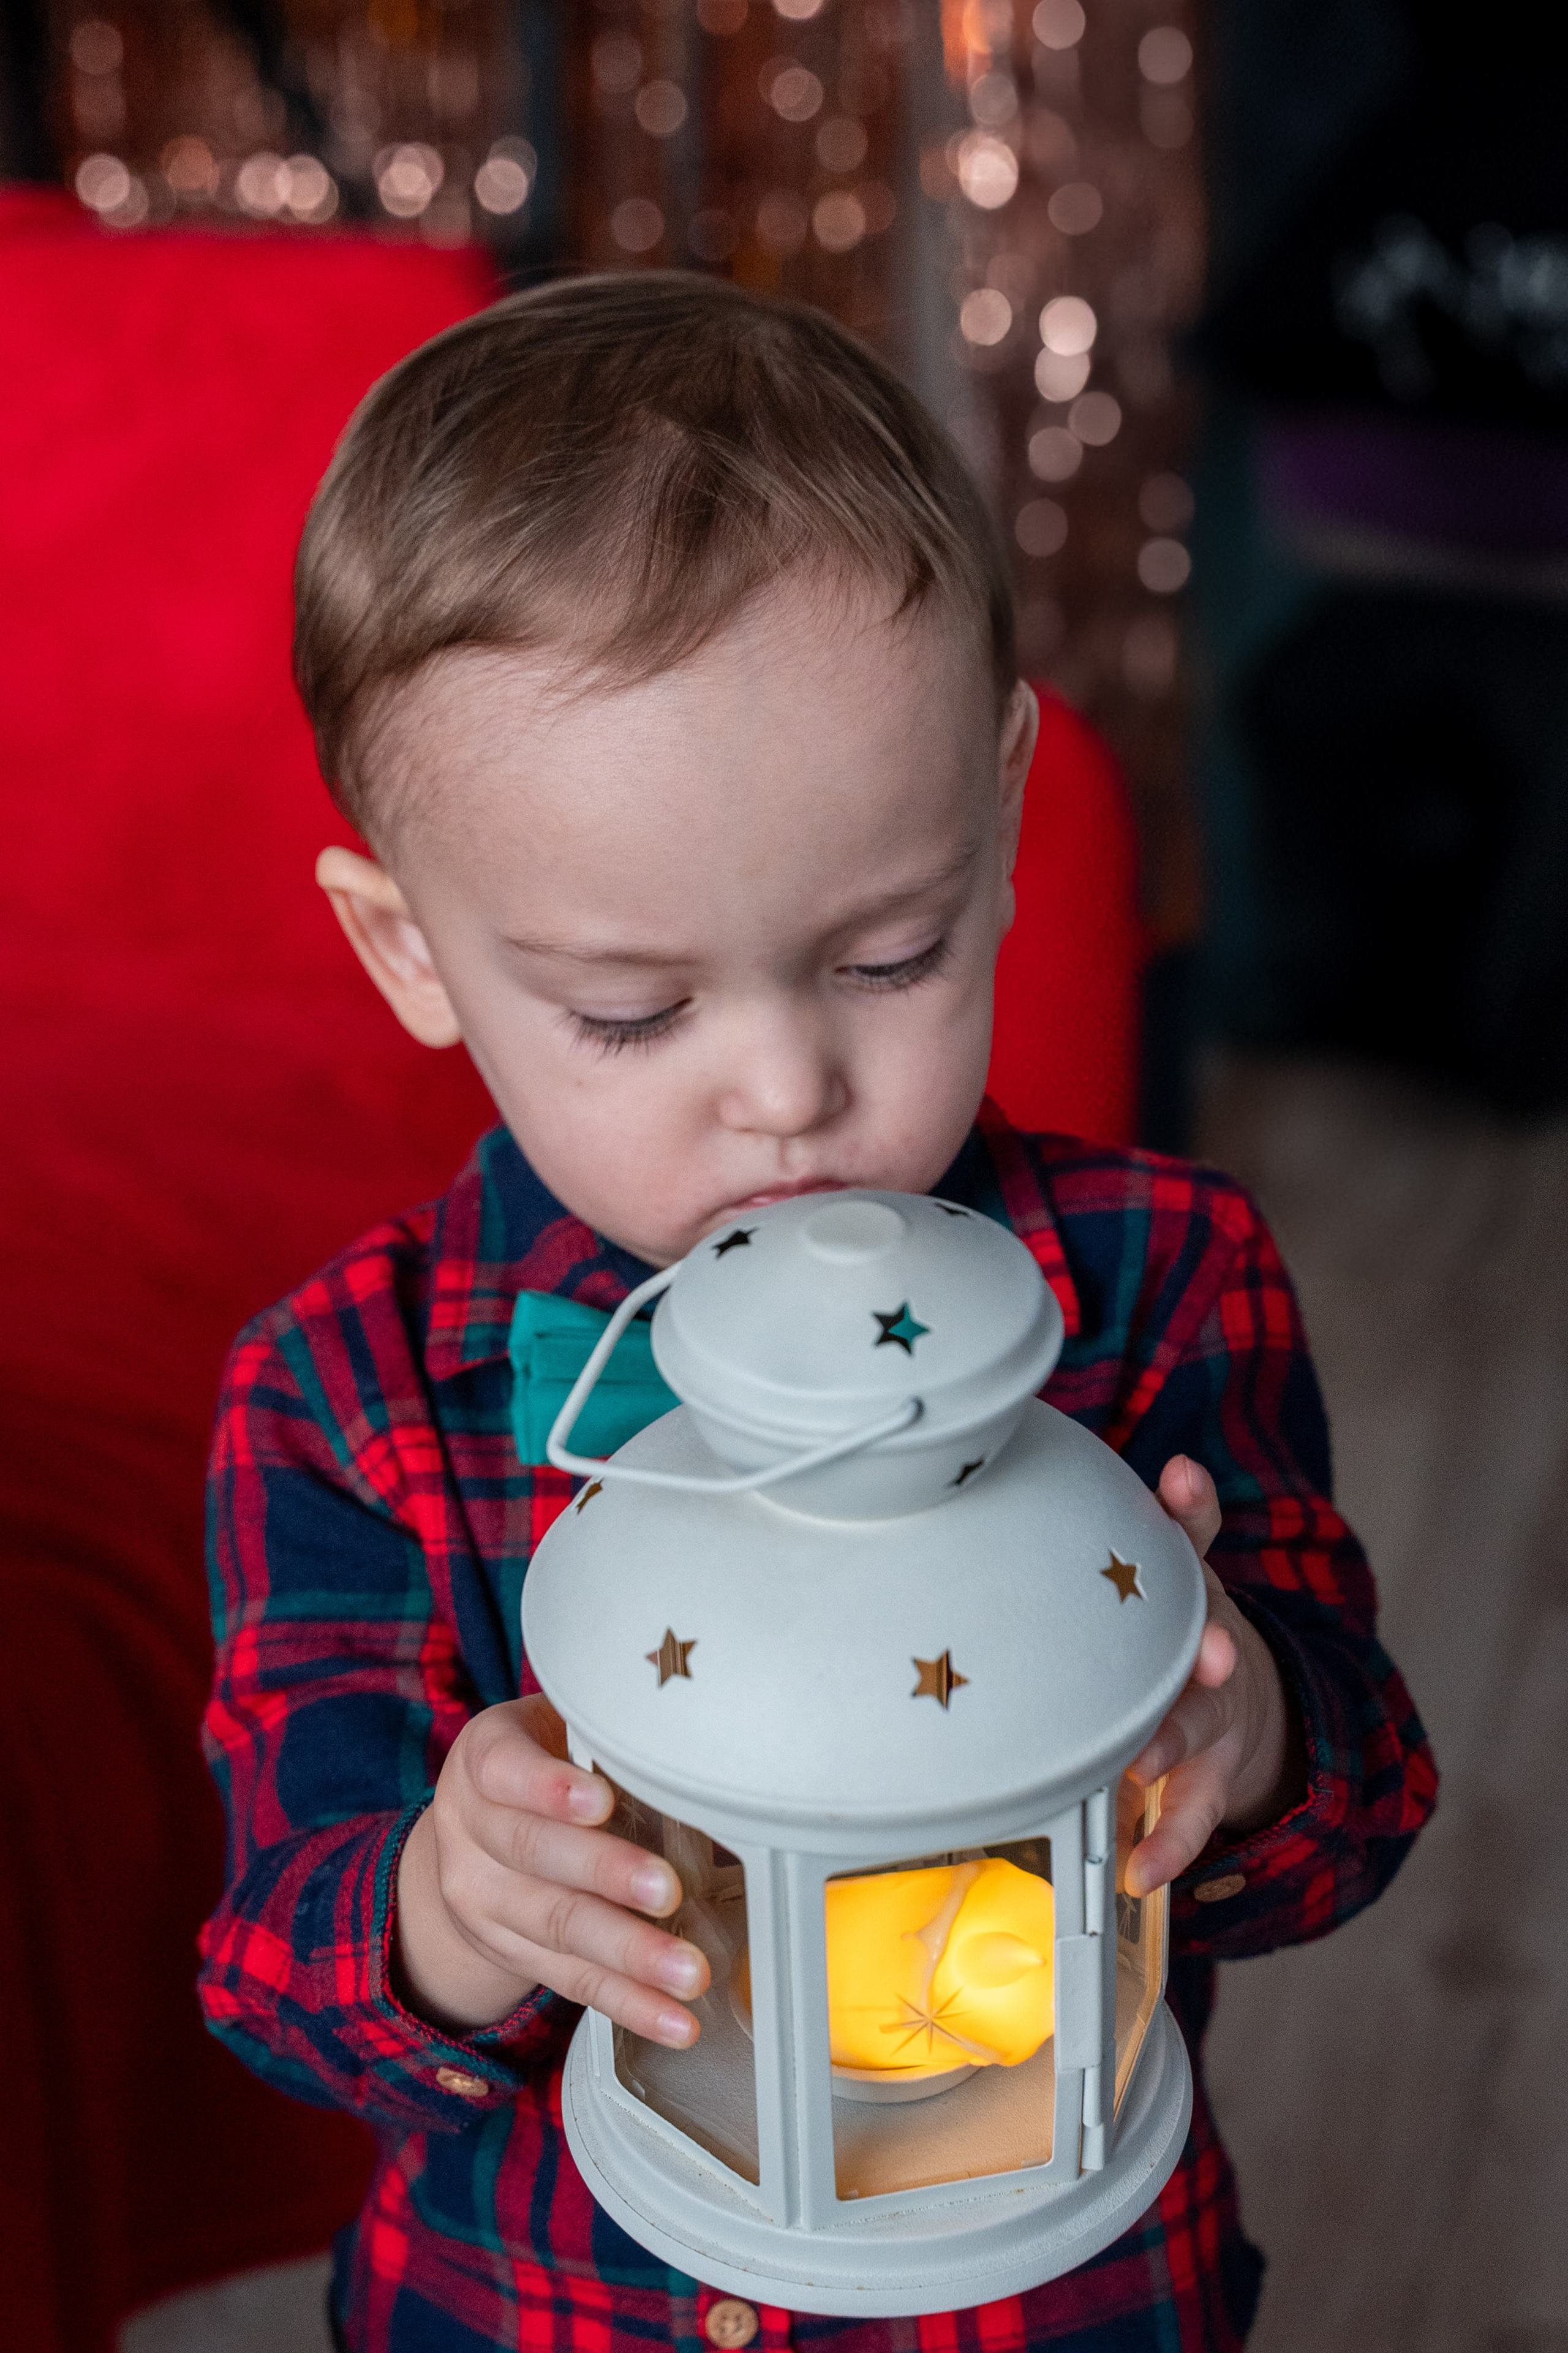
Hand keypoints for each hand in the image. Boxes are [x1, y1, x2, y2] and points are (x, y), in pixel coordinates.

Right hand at [395, 1693, 708, 2046]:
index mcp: (483, 1760)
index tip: (601, 1800)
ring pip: (557, 1926)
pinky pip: (571, 1980)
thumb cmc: (539, 1765)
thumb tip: (694, 1754)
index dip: (550, 1787)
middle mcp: (471, 1830)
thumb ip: (606, 1739)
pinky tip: (672, 2019)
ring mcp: (484, 1901)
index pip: (507, 1769)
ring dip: (628, 1952)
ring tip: (686, 1971)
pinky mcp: (510, 1955)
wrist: (468, 1835)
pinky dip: (628, 2002)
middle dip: (606, 1875)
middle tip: (667, 1889)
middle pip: (535, 1854)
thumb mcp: (555, 1730)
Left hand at [1122, 1455, 1304, 1897]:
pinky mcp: (1205, 1780)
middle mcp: (1205, 1649)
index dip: (1190, 1507)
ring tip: (1142, 1762)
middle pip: (1206, 1639)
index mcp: (1185, 1592)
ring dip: (1172, 1739)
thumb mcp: (1156, 1580)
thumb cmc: (1163, 1637)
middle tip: (1208, 1648)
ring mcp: (1209, 1719)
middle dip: (1205, 1643)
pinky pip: (1188, 1816)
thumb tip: (1062, 1473)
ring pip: (1197, 1727)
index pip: (1191, 1537)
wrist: (1241, 1709)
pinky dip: (1166, 1846)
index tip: (1180, 1477)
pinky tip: (1142, 1872)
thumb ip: (1125, 1535)